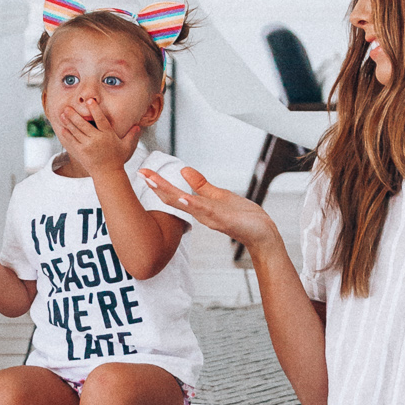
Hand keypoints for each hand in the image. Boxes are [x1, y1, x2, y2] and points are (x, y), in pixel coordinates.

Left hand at [55, 99, 137, 174]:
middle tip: (67, 107)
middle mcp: (96, 139)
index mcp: (107, 135)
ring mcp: (87, 146)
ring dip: (68, 122)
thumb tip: (138, 126)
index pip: (101, 119)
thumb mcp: (126, 146)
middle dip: (74, 114)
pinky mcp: (80, 152)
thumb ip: (131, 135)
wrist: (108, 174)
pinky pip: (72, 141)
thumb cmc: (117, 159)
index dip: (95, 109)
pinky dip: (66, 134)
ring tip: (62, 114)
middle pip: (83, 124)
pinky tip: (62, 128)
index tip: (89, 101)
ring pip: (75, 131)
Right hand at [142, 166, 278, 250]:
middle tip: (141, 173)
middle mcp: (201, 213)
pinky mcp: (224, 220)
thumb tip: (184, 170)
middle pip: (174, 199)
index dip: (158, 183)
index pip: (174, 193)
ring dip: (169, 193)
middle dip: (157, 186)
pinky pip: (206, 211)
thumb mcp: (219, 196)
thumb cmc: (243, 217)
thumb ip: (201, 185)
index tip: (144, 170)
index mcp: (199, 207)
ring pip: (186, 204)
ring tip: (154, 182)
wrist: (262, 234)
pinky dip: (193, 204)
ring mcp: (211, 217)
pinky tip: (183, 197)